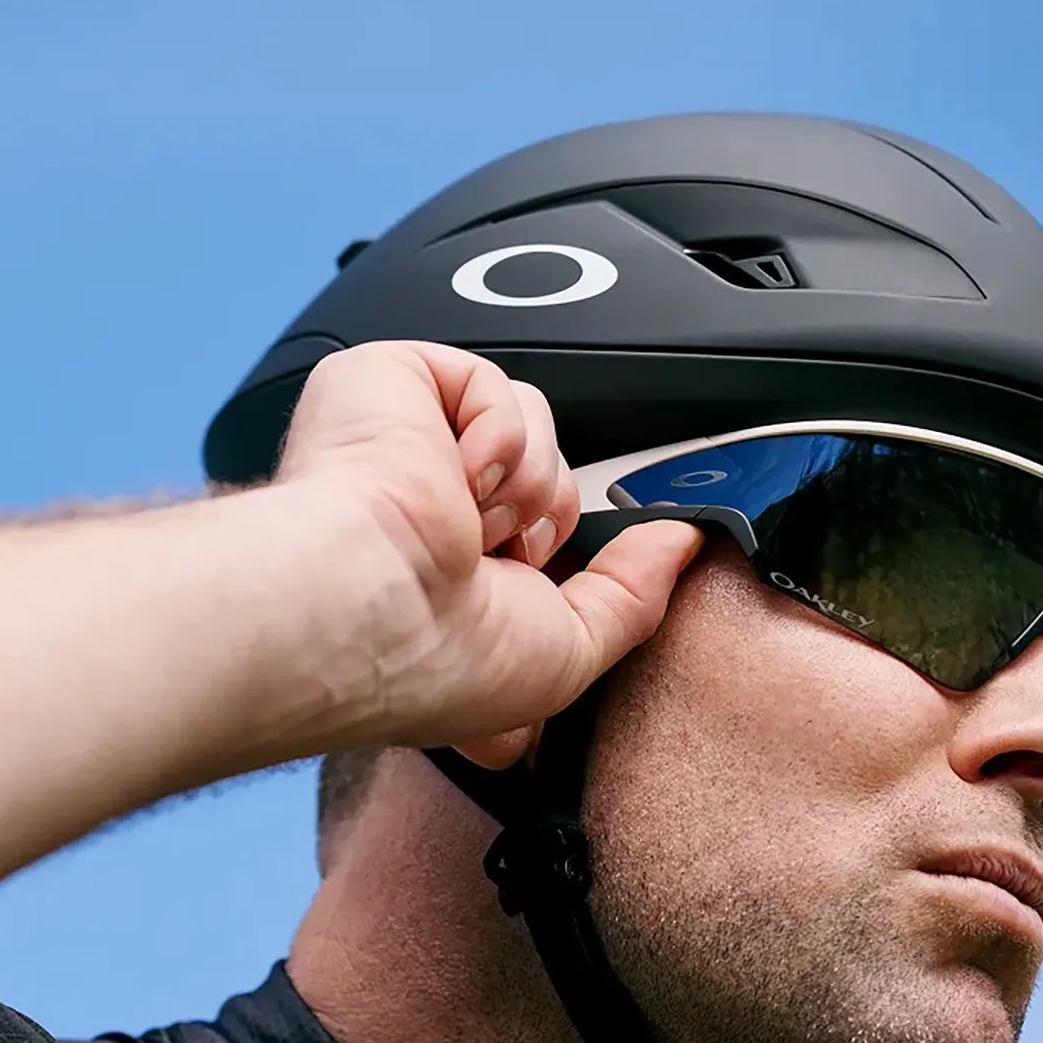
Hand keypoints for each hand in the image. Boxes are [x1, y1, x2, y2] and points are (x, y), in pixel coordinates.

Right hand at [274, 341, 702, 761]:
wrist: (362, 607)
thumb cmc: (432, 657)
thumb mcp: (567, 655)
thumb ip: (633, 597)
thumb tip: (681, 542)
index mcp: (448, 572)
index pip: (538, 535)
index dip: (554, 553)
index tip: (543, 579)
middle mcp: (425, 508)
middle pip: (547, 476)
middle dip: (542, 524)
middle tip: (489, 564)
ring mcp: (405, 446)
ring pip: (531, 424)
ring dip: (523, 485)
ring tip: (466, 525)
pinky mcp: (388, 385)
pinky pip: (494, 386)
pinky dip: (494, 437)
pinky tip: (451, 478)